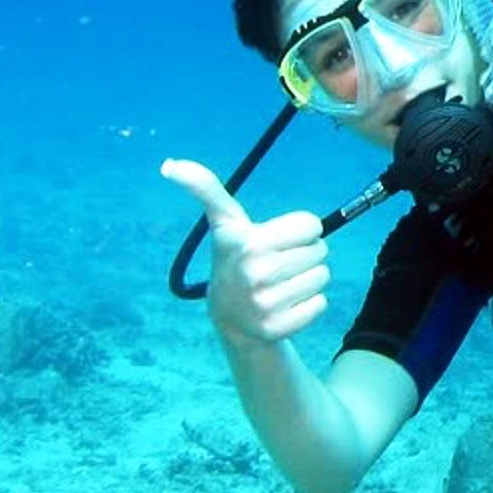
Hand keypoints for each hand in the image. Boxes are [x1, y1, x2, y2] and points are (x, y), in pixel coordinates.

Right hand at [161, 158, 330, 349]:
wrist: (230, 319)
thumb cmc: (234, 259)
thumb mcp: (224, 223)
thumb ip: (205, 188)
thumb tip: (170, 164)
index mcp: (245, 241)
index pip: (311, 224)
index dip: (300, 230)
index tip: (277, 239)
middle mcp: (253, 272)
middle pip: (320, 250)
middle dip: (304, 253)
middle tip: (278, 263)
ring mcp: (264, 303)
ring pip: (322, 276)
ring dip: (308, 278)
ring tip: (281, 283)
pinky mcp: (277, 327)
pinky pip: (320, 304)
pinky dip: (309, 304)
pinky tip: (285, 305)